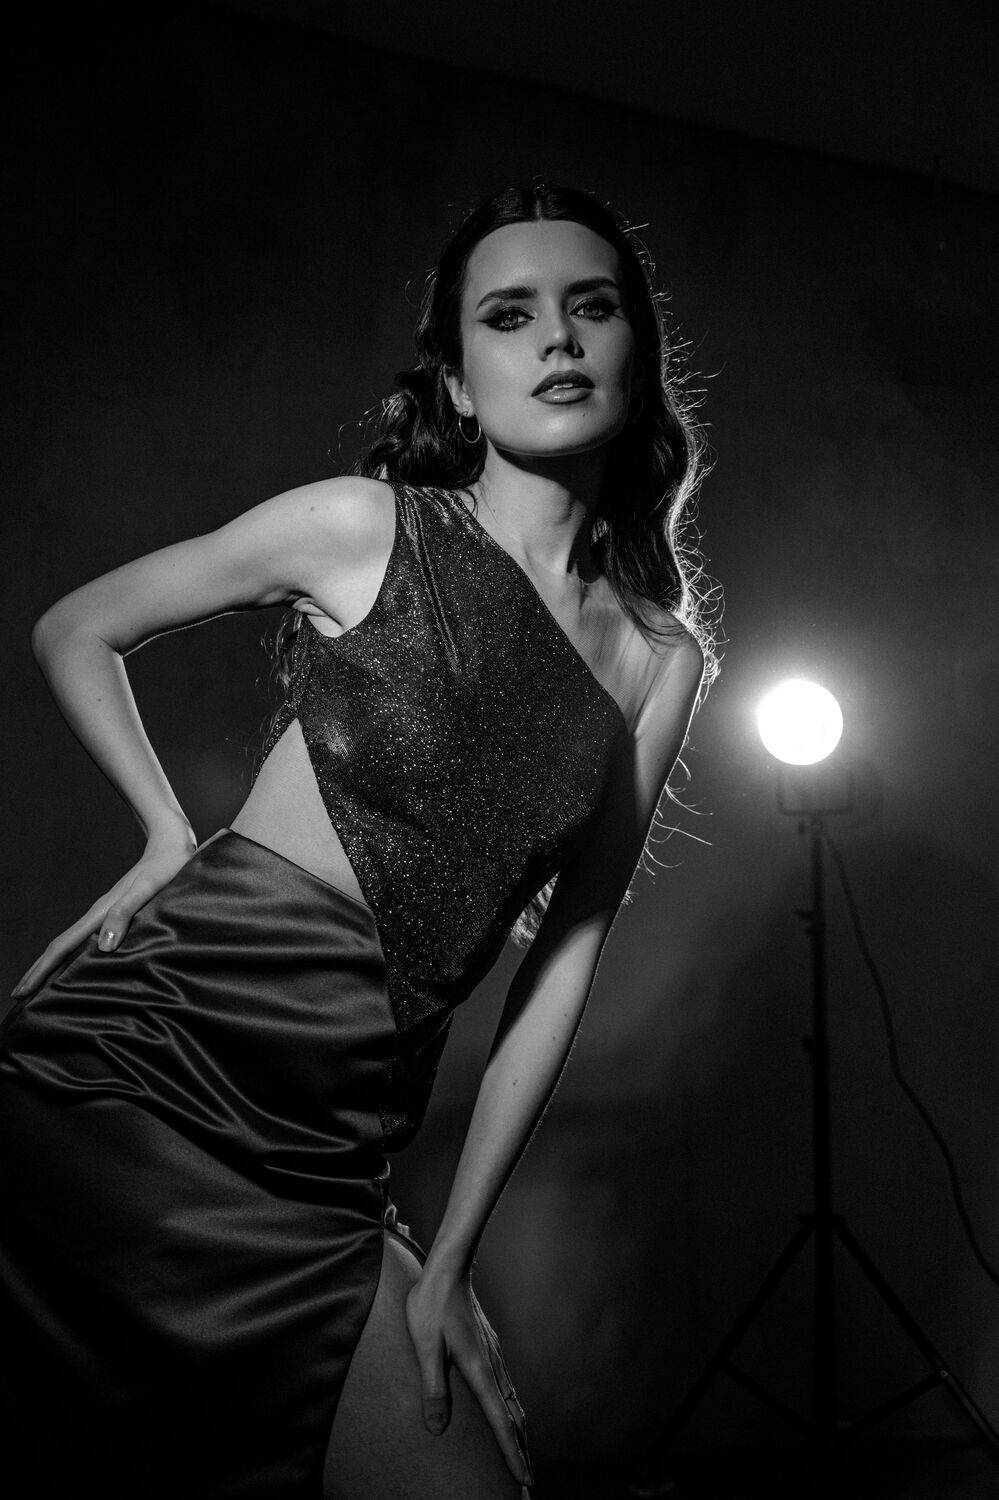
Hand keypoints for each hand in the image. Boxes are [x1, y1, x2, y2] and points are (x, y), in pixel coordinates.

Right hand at [10, 824, 198, 997]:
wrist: (172, 844)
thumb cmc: (166, 867)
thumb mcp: (148, 889)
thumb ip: (125, 913)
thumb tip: (103, 947)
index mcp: (101, 912)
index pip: (63, 946)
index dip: (42, 970)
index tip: (22, 992)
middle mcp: (98, 914)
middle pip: (61, 946)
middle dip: (39, 971)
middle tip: (19, 996)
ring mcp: (105, 912)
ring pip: (72, 943)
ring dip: (54, 965)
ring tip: (41, 986)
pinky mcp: (116, 911)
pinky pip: (87, 939)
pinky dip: (75, 956)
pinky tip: (80, 965)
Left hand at [406, 1268, 533, 1489]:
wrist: (448, 1269)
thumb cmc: (432, 1306)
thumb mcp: (426, 1348)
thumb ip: (433, 1389)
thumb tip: (437, 1430)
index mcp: (479, 1371)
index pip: (501, 1422)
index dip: (512, 1453)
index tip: (524, 1479)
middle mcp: (492, 1366)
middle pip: (514, 1417)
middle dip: (521, 1449)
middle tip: (528, 1481)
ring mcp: (493, 1355)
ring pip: (512, 1401)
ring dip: (518, 1430)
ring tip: (521, 1452)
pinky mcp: (488, 1347)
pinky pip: (505, 1386)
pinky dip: (511, 1409)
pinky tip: (508, 1409)